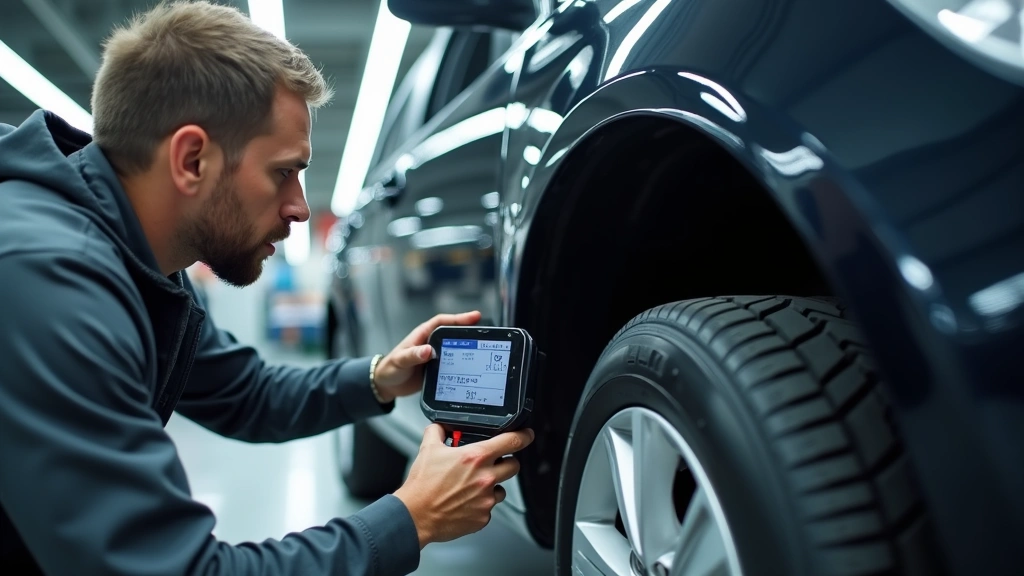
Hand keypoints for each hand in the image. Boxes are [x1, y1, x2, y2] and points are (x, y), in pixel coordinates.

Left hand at [372, 311, 481, 401]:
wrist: (387, 385)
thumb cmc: (390, 369)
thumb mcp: (400, 361)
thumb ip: (413, 355)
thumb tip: (428, 350)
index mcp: (423, 335)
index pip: (443, 322)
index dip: (459, 318)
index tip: (475, 316)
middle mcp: (431, 343)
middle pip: (454, 333)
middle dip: (469, 330)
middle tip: (485, 332)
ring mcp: (436, 356)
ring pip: (456, 347)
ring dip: (468, 347)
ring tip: (483, 348)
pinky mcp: (438, 369)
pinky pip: (453, 363)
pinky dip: (463, 363)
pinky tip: (472, 366)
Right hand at [394, 424, 534, 547]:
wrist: (415, 515)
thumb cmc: (422, 486)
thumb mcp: (428, 450)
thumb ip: (437, 432)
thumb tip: (440, 427)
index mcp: (476, 457)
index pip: (512, 441)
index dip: (523, 436)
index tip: (526, 435)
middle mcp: (485, 477)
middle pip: (514, 465)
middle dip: (505, 462)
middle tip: (492, 464)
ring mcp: (486, 499)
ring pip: (502, 488)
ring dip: (492, 485)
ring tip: (472, 486)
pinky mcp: (483, 517)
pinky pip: (489, 508)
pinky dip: (481, 504)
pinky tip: (465, 502)